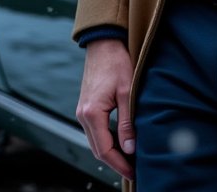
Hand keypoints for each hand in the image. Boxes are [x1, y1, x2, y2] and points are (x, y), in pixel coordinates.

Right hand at [76, 38, 135, 179]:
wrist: (104, 42)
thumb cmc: (117, 62)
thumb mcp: (127, 91)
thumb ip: (127, 121)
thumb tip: (130, 148)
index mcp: (91, 113)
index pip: (104, 149)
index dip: (119, 164)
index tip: (134, 172)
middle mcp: (82, 115)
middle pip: (97, 149)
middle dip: (115, 162)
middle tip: (134, 170)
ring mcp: (82, 111)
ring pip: (95, 141)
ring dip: (111, 152)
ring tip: (129, 159)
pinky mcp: (86, 106)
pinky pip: (95, 130)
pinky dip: (106, 140)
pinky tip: (120, 141)